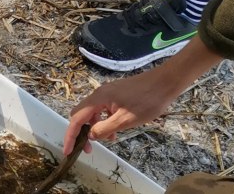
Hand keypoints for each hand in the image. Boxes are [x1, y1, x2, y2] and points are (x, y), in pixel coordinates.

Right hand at [63, 66, 182, 154]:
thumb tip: (89, 135)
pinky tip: (115, 130)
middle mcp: (99, 94)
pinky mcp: (116, 95)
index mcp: (98, 99)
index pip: (76, 119)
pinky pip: (103, 110)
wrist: (164, 83)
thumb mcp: (125, 120)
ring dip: (95, 127)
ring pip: (93, 113)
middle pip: (80, 115)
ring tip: (108, 140)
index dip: (70, 135)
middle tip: (88, 149)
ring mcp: (107, 93)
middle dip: (81, 132)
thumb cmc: (147, 101)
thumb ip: (105, 128)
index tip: (68, 151)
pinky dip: (104, 121)